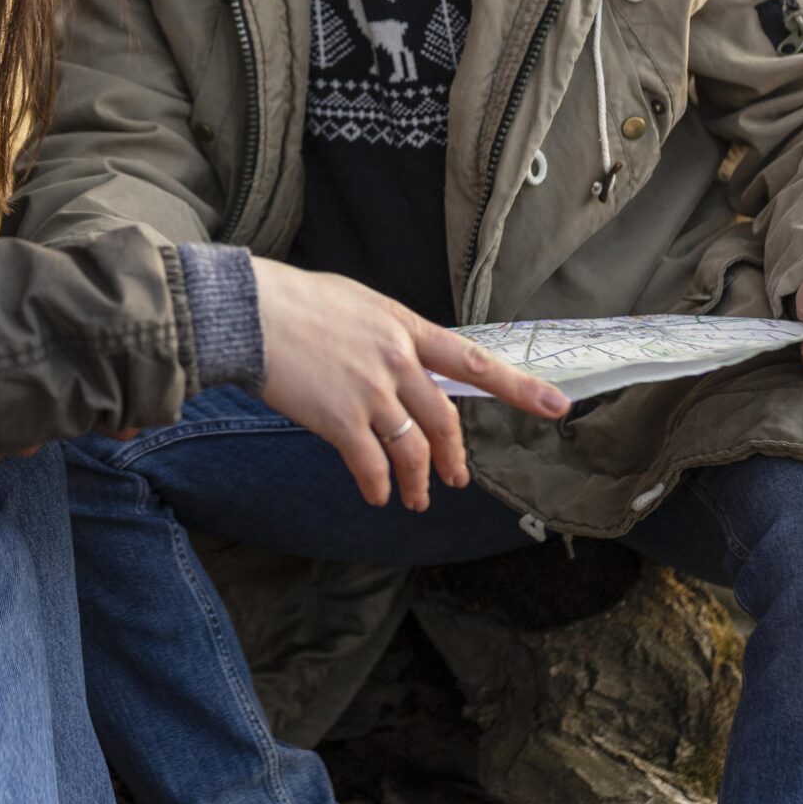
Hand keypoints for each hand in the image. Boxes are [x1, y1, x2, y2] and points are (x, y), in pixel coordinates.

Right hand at [251, 257, 570, 511]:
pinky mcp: (340, 419)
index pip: (472, 360)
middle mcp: (396, 360)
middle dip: (453, 455)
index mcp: (404, 327)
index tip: (555, 405)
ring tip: (414, 500)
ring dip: (418, 481)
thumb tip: (404, 362)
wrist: (247, 312)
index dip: (517, 386)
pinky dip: (379, 486)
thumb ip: (388, 335)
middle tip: (456, 478)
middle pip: (444, 419)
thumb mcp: (357, 303)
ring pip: (413, 449)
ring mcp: (370, 392)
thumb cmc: (294, 303)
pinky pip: (372, 466)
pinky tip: (377, 495)